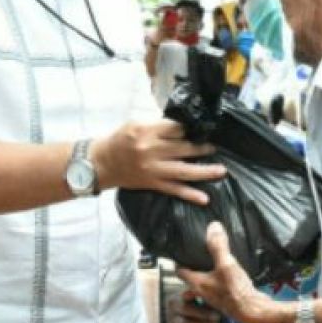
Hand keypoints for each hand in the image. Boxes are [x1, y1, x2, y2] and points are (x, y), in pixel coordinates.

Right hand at [93, 120, 225, 203]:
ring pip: (183, 171)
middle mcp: (151, 151)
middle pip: (183, 148)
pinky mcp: (152, 184)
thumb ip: (157, 125)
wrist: (101, 163)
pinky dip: (189, 194)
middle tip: (216, 147)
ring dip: (204, 171)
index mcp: (146, 132)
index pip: (176, 128)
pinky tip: (204, 198)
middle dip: (202, 148)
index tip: (203, 128)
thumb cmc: (119, 140)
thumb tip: (183, 126)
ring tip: (221, 170)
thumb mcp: (135, 124)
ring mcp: (153, 169)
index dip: (191, 128)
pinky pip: (174, 190)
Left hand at [176, 222, 286, 322]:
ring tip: (214, 258)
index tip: (182, 249)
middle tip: (198, 250)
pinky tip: (229, 270)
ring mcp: (214, 296)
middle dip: (193, 264)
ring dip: (207, 271)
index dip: (179, 259)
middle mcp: (202, 291)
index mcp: (197, 283)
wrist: (253, 311)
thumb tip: (213, 226)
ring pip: (205, 280)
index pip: (179, 271)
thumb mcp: (226, 264)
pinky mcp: (226, 298)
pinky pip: (218, 285)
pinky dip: (220, 277)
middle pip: (192, 275)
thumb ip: (218, 246)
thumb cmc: (236, 291)